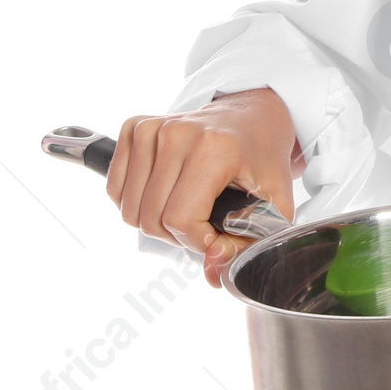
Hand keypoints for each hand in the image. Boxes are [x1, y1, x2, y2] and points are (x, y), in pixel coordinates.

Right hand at [106, 87, 301, 287]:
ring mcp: (152, 128)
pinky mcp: (134, 127)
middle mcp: (178, 133)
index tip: (218, 234)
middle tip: (205, 221)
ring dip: (157, 222)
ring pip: (130, 210)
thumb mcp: (274, 202)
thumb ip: (247, 244)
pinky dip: (138, 203)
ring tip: (188, 206)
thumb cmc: (263, 158)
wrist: (253, 116)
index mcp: (215, 148)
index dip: (198, 241)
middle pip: (151, 219)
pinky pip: (116, 190)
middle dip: (178, 235)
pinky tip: (166, 192)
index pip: (180, 219)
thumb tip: (213, 273)